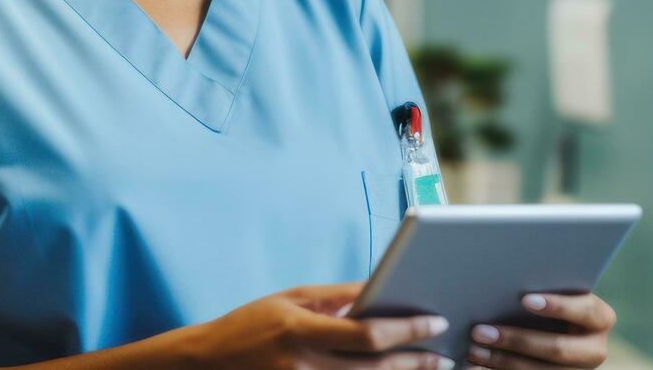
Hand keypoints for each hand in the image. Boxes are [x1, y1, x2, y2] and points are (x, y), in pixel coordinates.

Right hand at [175, 282, 456, 369]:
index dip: (405, 330)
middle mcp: (303, 366)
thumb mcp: (291, 298)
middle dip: (414, 361)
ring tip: (429, 367)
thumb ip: (337, 297)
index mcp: (300, 332)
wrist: (209, 360)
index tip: (434, 322)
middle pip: (374, 369)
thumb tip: (381, 289)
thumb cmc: (251, 323)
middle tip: (443, 355)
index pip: (365, 335)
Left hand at [462, 292, 615, 368]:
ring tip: (473, 350)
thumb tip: (505, 278)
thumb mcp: (553, 292)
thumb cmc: (548, 298)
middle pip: (558, 349)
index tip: (525, 299)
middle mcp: (594, 350)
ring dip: (503, 361)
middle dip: (517, 340)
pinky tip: (475, 366)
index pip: (587, 310)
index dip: (559, 306)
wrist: (556, 327)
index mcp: (600, 319)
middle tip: (480, 331)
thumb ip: (541, 288)